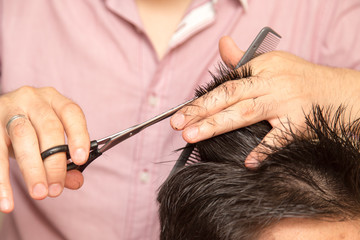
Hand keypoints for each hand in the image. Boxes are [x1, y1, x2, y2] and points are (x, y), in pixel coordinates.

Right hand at [0, 86, 89, 212]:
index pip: (71, 112)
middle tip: (56, 189)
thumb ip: (65, 160)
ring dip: (33, 169)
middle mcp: (32, 99)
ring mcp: (8, 109)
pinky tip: (6, 201)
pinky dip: (2, 181)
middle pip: (49, 127)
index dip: (78, 135)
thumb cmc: (31, 129)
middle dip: (55, 161)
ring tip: (40, 193)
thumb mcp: (48, 140)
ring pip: (23, 136)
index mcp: (54, 100)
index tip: (81, 159)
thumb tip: (76, 181)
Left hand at [170, 36, 359, 166]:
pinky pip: (279, 137)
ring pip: (246, 112)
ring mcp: (286, 102)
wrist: (338, 91)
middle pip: (230, 95)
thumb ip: (243, 59)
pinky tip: (248, 162)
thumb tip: (223, 43)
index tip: (179, 114)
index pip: (225, 84)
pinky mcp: (300, 122)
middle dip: (200, 110)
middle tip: (178, 124)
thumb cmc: (300, 79)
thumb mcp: (271, 63)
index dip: (201, 100)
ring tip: (193, 136)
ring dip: (217, 125)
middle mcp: (272, 82)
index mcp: (262, 67)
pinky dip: (263, 150)